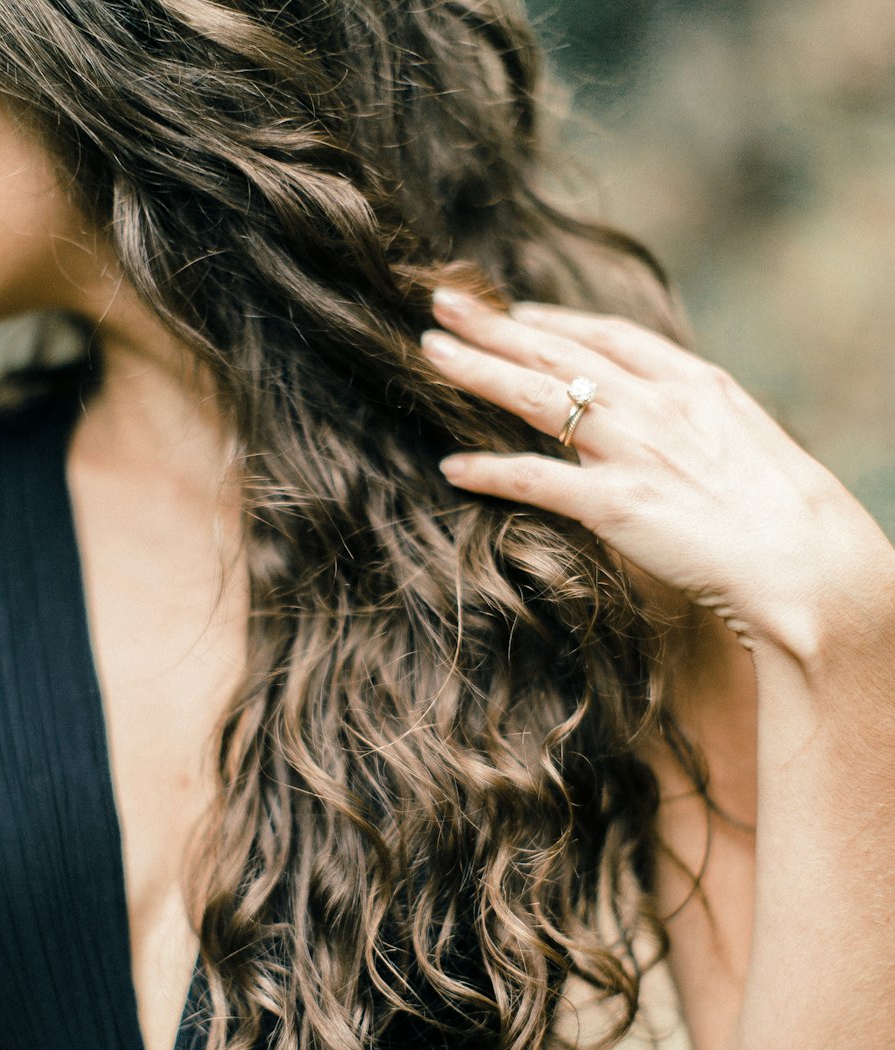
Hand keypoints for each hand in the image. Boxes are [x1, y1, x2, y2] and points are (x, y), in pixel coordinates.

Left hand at [422, 290, 894, 657]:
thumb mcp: (746, 443)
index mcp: (693, 382)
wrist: (808, 558)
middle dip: (495, 324)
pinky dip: (490, 471)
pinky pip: (536, 480)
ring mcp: (633, 449)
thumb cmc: (787, 513)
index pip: (608, 335)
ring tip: (429, 354)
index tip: (515, 310)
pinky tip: (452, 466)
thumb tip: (667, 424)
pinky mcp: (615, 503)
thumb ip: (697, 422)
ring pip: (536, 396)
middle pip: (558, 350)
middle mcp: (656, 404)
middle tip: (442, 303)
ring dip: (478, 372)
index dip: (554, 318)